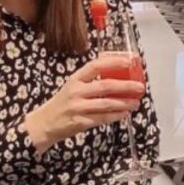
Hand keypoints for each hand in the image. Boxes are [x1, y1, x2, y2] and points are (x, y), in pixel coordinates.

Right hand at [23, 57, 143, 154]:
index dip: (113, 62)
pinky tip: (125, 113)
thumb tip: (115, 76)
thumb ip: (89, 81)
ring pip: (106, 104)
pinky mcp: (80, 122)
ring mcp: (78, 107)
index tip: (128, 61)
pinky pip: (102, 118)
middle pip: (105, 86)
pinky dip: (116, 115)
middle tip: (139, 86)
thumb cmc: (61, 104)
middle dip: (125, 86)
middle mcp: (76, 92)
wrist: (44, 123)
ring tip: (136, 101)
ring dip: (124, 103)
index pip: (95, 65)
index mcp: (75, 79)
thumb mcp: (71, 87)